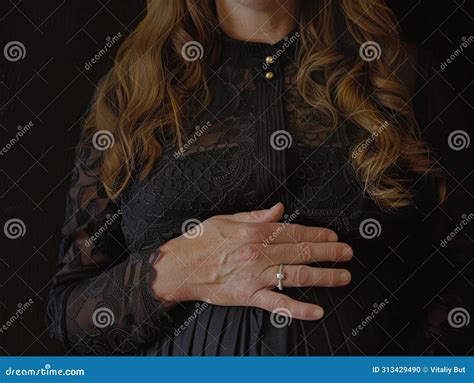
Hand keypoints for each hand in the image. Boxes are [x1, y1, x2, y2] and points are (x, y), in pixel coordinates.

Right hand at [151, 203, 352, 319]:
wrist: (180, 266)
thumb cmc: (202, 241)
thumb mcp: (227, 219)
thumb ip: (256, 215)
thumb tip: (279, 209)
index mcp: (255, 233)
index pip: (294, 232)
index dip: (316, 234)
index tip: (332, 236)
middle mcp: (259, 253)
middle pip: (301, 252)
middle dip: (328, 252)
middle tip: (347, 254)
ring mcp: (256, 276)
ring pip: (296, 275)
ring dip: (323, 276)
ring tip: (343, 276)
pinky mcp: (249, 296)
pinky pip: (277, 303)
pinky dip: (298, 309)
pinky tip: (317, 311)